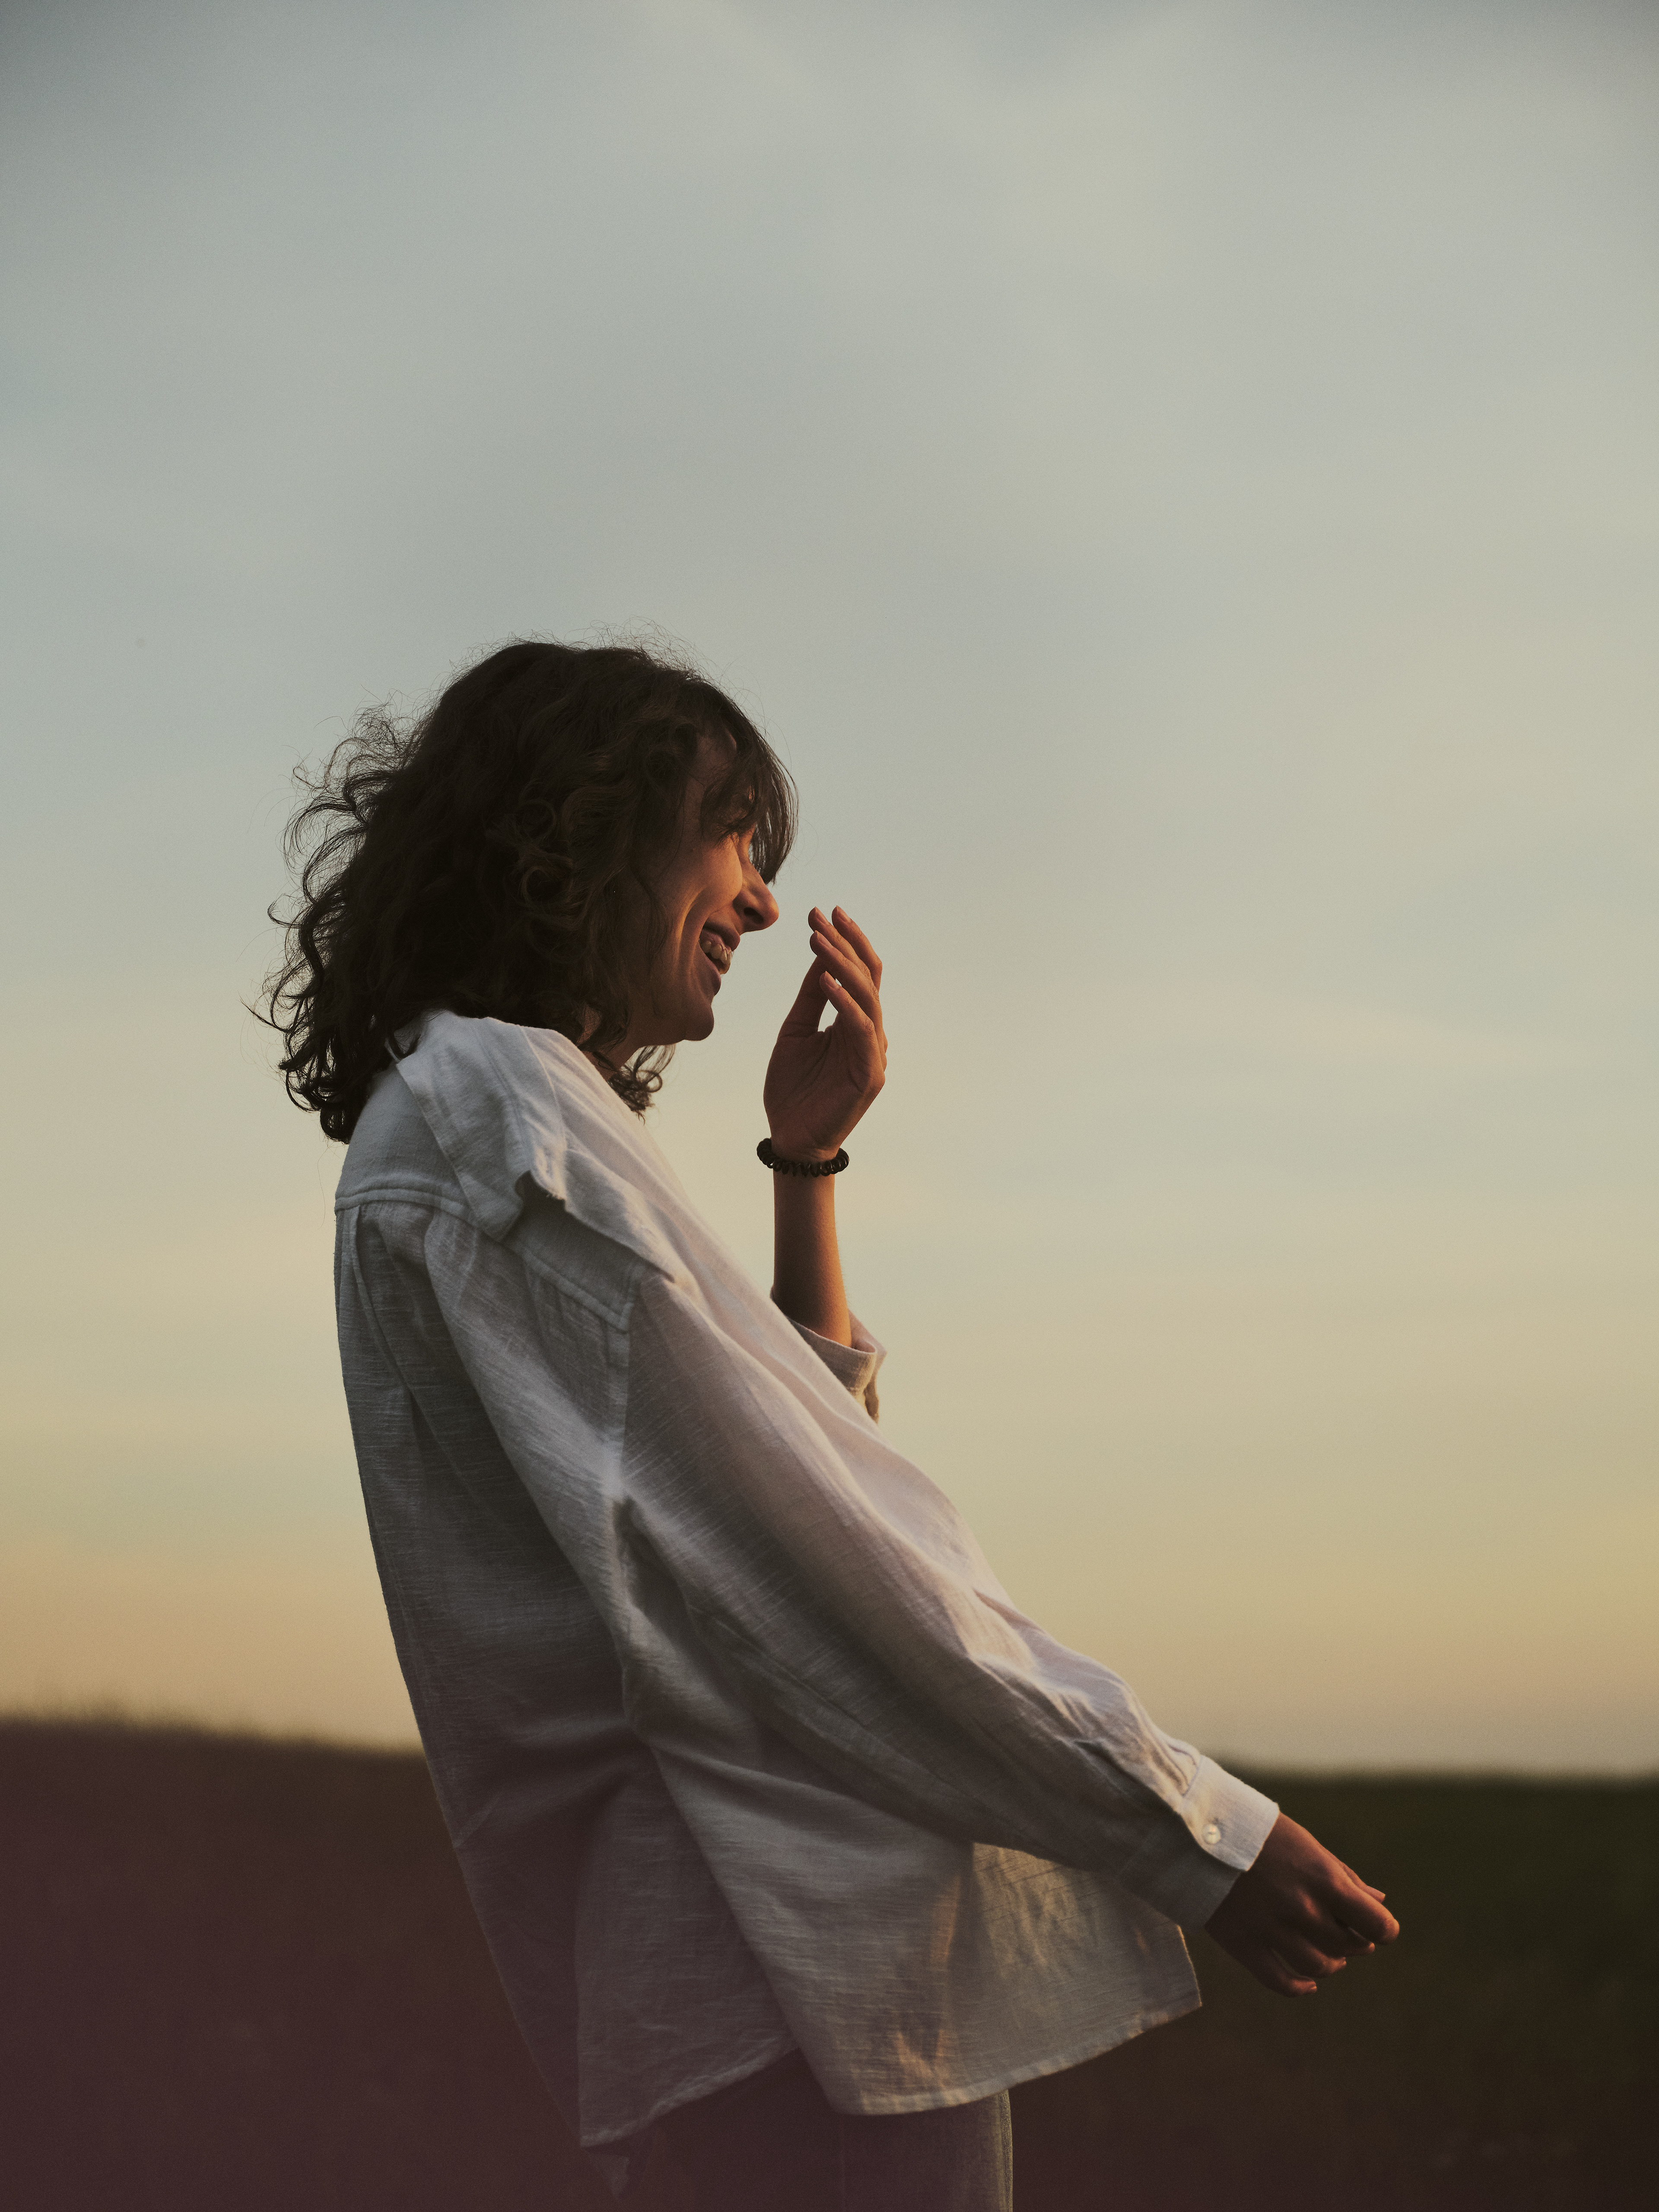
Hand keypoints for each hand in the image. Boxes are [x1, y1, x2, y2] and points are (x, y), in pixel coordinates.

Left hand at [763, 906, 886, 1161]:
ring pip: (868, 997)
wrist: (789, 1138)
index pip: (859, 972)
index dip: (844, 941)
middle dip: (845, 943)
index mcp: (854, 1022)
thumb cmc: (792, 1088)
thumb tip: (818, 956)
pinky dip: (845, 1003)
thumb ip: (810, 997)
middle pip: (869, 977)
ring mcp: (873, 1053)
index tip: (821, 912)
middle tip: (821, 917)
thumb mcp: (794, 1031)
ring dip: (842, 965)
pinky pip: (862, 1030)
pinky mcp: (869, 1074)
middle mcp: (870, 1033)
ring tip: (818, 941)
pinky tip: (825, 981)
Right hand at [1205, 1813, 1398, 1996]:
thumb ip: (1343, 1876)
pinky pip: (1281, 1982)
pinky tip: (1308, 1983)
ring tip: (1327, 1954)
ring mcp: (1272, 1930)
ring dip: (1330, 1964)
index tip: (1377, 1928)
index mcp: (1324, 1879)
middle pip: (1347, 1946)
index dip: (1383, 1929)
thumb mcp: (1307, 1845)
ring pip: (1318, 1967)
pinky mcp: (1244, 1945)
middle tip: (1343, 1930)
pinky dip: (1300, 1988)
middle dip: (1353, 1942)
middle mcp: (1303, 1908)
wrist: (1195, 1831)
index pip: (1376, 1924)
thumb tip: (1380, 1901)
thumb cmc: (1258, 1833)